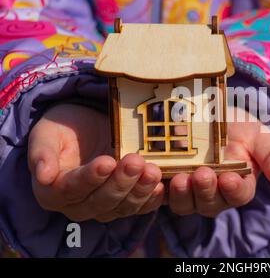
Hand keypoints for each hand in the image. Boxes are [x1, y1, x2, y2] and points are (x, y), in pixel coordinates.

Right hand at [28, 104, 164, 221]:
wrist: (89, 128)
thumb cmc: (65, 130)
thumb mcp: (47, 133)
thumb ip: (42, 152)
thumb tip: (43, 176)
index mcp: (54, 191)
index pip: (71, 189)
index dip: (89, 178)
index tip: (106, 162)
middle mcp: (79, 205)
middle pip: (100, 201)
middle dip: (120, 182)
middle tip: (135, 161)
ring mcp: (105, 206)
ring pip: (122, 207)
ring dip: (139, 190)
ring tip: (152, 170)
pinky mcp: (127, 202)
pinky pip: (140, 207)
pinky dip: (151, 199)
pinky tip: (160, 186)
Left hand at [168, 107, 269, 217]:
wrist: (210, 114)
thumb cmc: (240, 128)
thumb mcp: (259, 136)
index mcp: (239, 185)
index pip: (238, 194)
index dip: (234, 189)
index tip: (230, 178)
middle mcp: (214, 193)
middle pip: (210, 203)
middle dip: (206, 191)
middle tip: (203, 174)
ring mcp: (189, 189)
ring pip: (185, 203)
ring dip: (182, 194)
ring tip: (179, 177)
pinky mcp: (166, 180)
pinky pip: (161, 192)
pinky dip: (158, 189)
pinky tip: (156, 175)